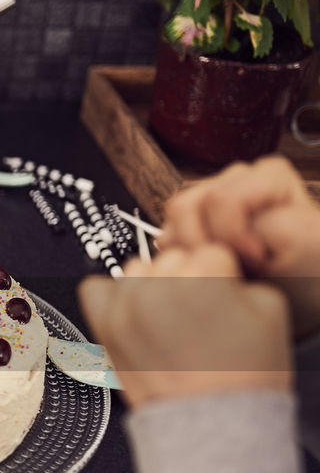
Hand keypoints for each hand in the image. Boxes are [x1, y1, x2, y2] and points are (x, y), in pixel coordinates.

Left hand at [79, 245, 291, 407]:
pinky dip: (113, 297)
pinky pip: (95, 289)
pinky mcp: (103, 328)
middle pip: (172, 258)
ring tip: (170, 318)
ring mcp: (126, 308)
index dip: (220, 275)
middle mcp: (157, 289)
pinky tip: (137, 316)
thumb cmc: (239, 376)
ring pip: (136, 269)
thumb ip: (238, 275)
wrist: (210, 422)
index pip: (209, 250)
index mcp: (200, 278)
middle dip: (187, 279)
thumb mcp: (268, 310)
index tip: (222, 297)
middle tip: (198, 313)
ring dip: (152, 285)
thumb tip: (212, 266)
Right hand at [162, 155, 319, 338]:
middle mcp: (236, 180)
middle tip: (235, 267)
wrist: (299, 298)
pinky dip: (183, 259)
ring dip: (190, 252)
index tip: (259, 262)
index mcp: (268, 175)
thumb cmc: (308, 276)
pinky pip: (166, 238)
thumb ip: (273, 225)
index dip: (233, 238)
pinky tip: (210, 269)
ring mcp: (209, 201)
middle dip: (204, 245)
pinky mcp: (190, 225)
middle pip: (187, 206)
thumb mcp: (308, 246)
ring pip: (171, 221)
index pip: (221, 200)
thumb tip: (228, 227)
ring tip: (222, 268)